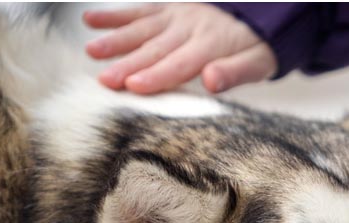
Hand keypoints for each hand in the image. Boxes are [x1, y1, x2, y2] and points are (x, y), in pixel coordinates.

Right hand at [84, 3, 277, 93]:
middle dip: (129, 65)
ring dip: (116, 39)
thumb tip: (211, 81)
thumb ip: (235, 73)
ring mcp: (176, 16)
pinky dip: (115, 15)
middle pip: (156, 49)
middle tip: (106, 80)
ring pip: (143, 28)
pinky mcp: (167, 10)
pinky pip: (140, 11)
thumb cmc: (255, 47)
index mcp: (212, 44)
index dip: (157, 75)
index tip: (134, 86)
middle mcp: (190, 28)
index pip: (180, 64)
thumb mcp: (258, 63)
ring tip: (92, 51)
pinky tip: (90, 19)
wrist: (258, 15)